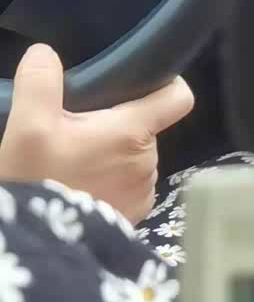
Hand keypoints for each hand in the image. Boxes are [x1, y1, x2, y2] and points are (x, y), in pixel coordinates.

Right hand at [0, 45, 193, 224]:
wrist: (34, 246)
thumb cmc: (36, 181)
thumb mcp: (27, 127)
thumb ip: (39, 82)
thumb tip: (46, 55)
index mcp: (132, 134)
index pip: (177, 98)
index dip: (165, 84)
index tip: (138, 84)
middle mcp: (148, 163)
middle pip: (145, 127)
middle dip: (116, 125)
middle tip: (75, 133)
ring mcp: (142, 194)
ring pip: (134, 157)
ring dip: (111, 155)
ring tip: (72, 163)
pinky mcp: (132, 217)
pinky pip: (128, 185)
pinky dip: (109, 181)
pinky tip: (79, 185)